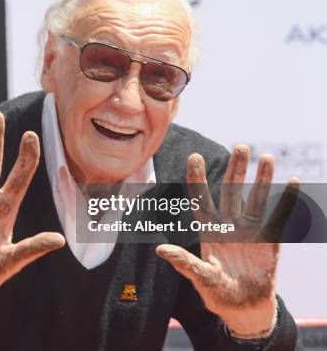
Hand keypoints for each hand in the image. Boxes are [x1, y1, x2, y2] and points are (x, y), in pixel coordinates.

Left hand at [156, 145, 299, 337]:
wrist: (244, 307)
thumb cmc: (217, 292)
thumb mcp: (200, 278)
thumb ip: (184, 264)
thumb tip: (160, 250)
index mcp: (209, 230)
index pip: (201, 199)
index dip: (197, 179)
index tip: (194, 156)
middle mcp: (229, 224)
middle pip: (232, 191)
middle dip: (236, 169)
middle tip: (240, 146)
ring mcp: (250, 230)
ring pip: (256, 199)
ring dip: (262, 179)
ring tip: (267, 157)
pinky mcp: (270, 241)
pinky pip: (279, 218)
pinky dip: (286, 201)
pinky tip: (292, 181)